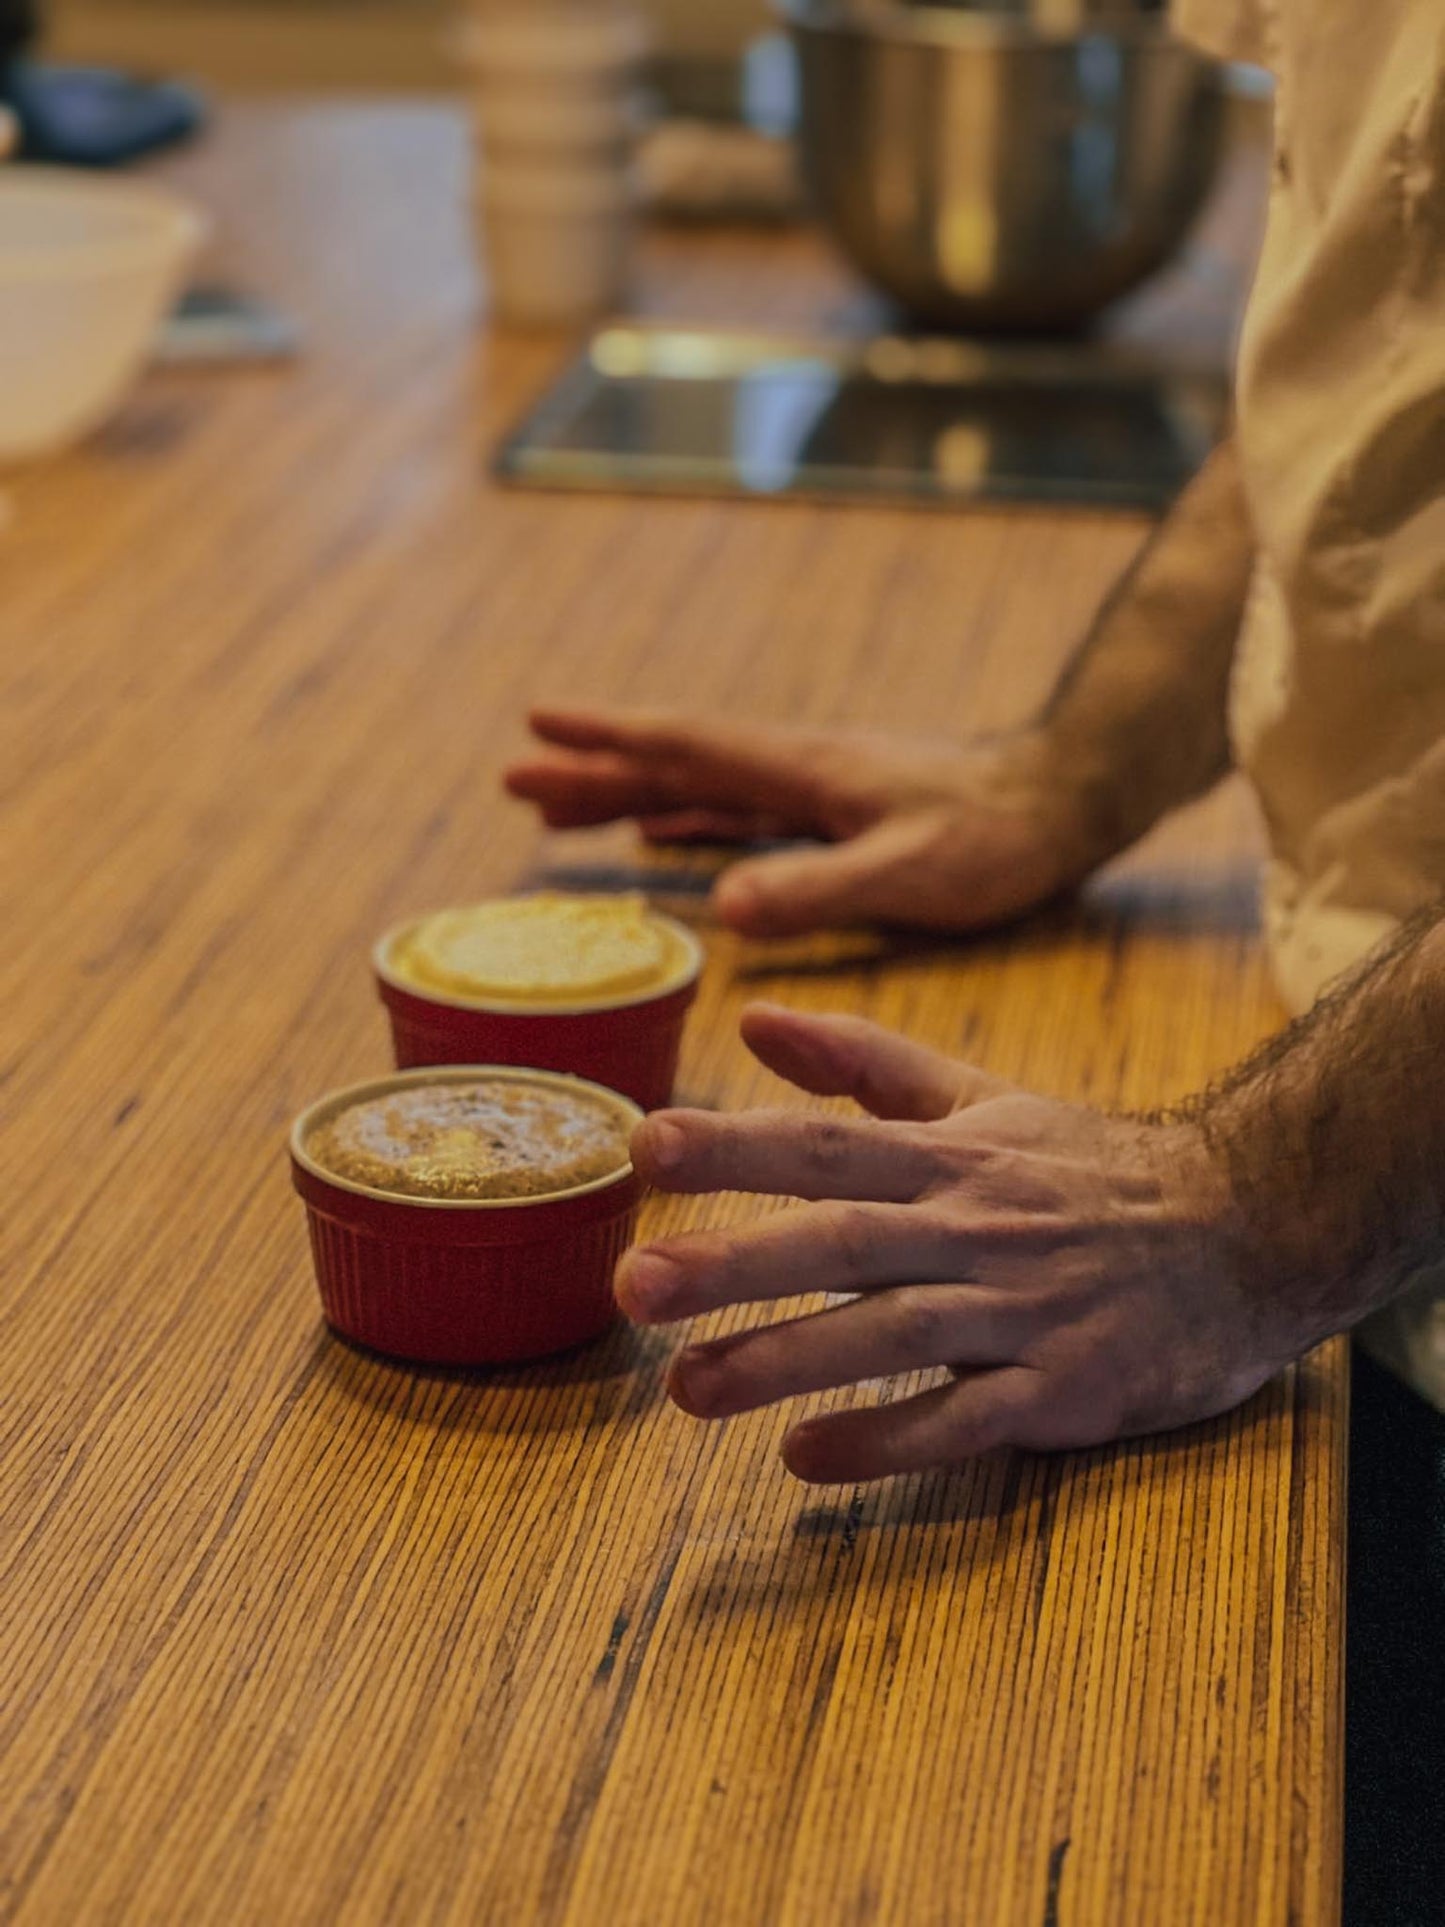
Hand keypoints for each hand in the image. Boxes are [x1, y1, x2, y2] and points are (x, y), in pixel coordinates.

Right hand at [504, 707, 1091, 938]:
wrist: (1058, 803)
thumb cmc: (992, 840)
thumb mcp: (907, 872)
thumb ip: (819, 888)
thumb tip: (723, 906)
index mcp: (802, 773)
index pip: (686, 747)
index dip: (610, 742)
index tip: (537, 729)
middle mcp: (796, 772)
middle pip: (675, 765)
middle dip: (595, 770)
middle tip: (515, 777)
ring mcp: (812, 791)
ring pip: (699, 787)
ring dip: (629, 793)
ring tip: (561, 808)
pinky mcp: (834, 816)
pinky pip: (737, 812)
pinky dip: (686, 818)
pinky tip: (664, 833)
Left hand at [615, 1006, 1308, 1483]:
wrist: (1248, 1232)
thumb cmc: (1091, 1169)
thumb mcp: (983, 1099)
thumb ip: (864, 1064)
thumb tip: (752, 1019)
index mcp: (953, 1156)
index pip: (828, 1144)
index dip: (737, 1144)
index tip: (645, 1146)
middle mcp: (980, 1226)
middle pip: (845, 1240)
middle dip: (737, 1262)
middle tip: (635, 1286)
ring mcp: (1025, 1309)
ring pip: (896, 1333)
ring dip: (790, 1361)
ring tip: (689, 1389)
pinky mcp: (1068, 1387)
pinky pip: (970, 1418)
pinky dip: (890, 1439)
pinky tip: (806, 1457)